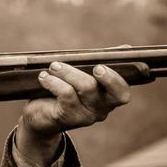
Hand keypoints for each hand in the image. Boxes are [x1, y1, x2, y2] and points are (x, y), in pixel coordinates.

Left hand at [16, 62, 130, 164]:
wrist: (40, 115)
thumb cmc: (66, 90)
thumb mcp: (84, 75)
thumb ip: (103, 62)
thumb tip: (126, 49)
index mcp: (109, 98)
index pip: (122, 94)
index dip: (117, 81)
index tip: (102, 66)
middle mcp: (101, 109)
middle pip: (109, 90)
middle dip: (104, 75)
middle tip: (93, 65)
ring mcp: (86, 116)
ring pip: (86, 87)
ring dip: (68, 71)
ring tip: (53, 66)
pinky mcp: (68, 118)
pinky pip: (66, 94)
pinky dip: (54, 81)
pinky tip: (44, 77)